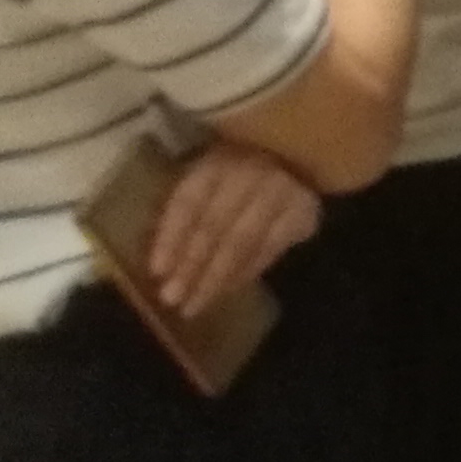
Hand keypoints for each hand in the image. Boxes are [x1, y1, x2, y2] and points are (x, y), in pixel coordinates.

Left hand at [143, 141, 321, 315]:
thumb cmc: (237, 169)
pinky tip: (226, 291)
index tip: (155, 272)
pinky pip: (270, 250)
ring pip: (242, 243)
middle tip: (171, 299)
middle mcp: (250, 174)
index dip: (170, 236)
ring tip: (193, 306)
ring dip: (215, 278)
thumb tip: (158, 257)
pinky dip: (245, 273)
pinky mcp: (304, 213)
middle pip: (214, 226)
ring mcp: (281, 194)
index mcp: (217, 163)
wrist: (298, 154)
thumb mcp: (205, 174)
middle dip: (190, 266)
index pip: (188, 203)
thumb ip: (184, 207)